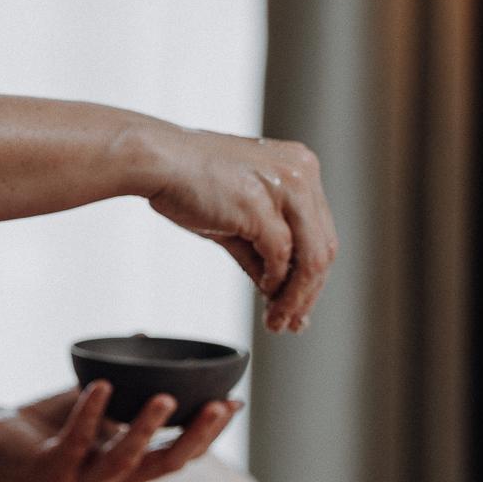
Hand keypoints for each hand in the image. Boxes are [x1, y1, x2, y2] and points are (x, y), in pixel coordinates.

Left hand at [0, 381, 238, 481]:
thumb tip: (147, 335)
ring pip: (123, 460)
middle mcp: (112, 481)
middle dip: (194, 436)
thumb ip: (125, 381)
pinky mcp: (49, 469)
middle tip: (219, 406)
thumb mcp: (97, 402)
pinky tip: (100, 385)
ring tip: (166, 396)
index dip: (210, 433)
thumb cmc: (52, 424)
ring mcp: (81, 480)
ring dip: (146, 428)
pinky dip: (90, 412)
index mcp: (131, 468)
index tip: (235, 402)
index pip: (180, 455)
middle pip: (164, 466)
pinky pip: (74, 441)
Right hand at [136, 126, 337, 333]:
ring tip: (279, 320)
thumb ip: (263, 250)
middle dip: (309, 293)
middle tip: (291, 321)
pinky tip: (264, 294)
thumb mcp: (239, 215)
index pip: (323, 233)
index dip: (314, 277)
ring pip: (311, 257)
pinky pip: (281, 257)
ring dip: (296, 297)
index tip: (298, 305)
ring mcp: (285, 187)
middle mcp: (302, 173)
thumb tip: (276, 290)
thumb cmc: (190, 181)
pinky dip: (275, 283)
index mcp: (301, 168)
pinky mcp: (260, 206)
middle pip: (325, 248)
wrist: (157, 160)